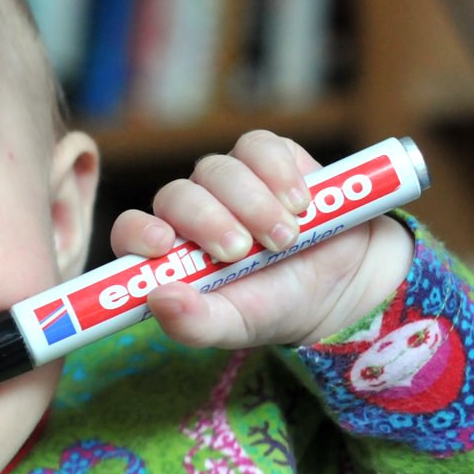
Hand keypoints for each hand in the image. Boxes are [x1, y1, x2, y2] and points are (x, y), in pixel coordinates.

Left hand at [109, 130, 413, 347]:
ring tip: (285, 237)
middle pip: (177, 195)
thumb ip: (194, 324)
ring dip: (251, 203)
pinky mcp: (267, 157)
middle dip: (208, 221)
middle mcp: (192, 209)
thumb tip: (157, 299)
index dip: (139, 231)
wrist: (342, 283)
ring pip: (218, 170)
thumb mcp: (236, 326)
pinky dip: (278, 172)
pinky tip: (300, 202)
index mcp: (172, 252)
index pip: (131, 230)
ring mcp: (228, 180)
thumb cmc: (274, 306)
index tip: (163, 244)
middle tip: (241, 250)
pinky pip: (258, 146)